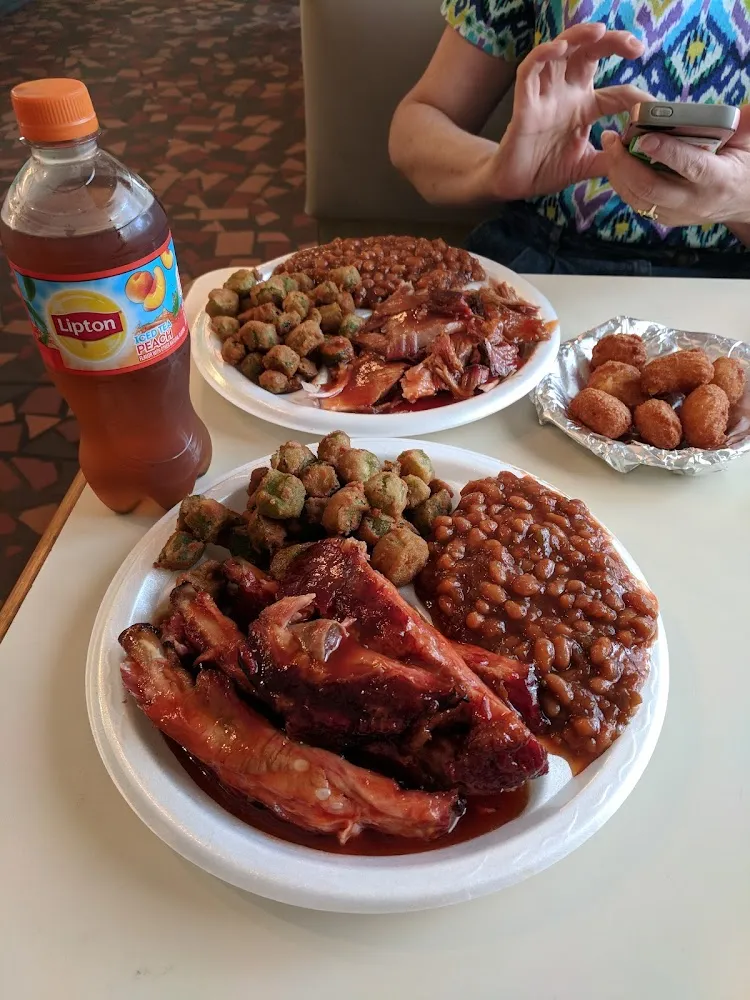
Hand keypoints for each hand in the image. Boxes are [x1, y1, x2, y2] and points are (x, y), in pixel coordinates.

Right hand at [489, 22, 648, 201]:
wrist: (515, 185)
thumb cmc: (546, 169)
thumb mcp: (587, 166)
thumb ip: (611, 160)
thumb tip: (639, 159)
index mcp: (584, 107)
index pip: (616, 94)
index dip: (636, 98)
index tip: (653, 109)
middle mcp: (566, 94)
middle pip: (590, 53)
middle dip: (612, 43)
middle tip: (633, 45)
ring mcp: (545, 96)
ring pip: (560, 51)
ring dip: (578, 37)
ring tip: (598, 32)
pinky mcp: (524, 104)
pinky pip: (530, 71)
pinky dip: (542, 55)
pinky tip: (559, 49)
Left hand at [599, 106, 749, 227]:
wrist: (744, 201)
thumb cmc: (745, 163)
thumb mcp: (748, 139)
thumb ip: (741, 120)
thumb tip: (727, 104)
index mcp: (719, 179)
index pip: (690, 166)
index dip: (666, 152)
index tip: (644, 137)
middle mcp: (695, 202)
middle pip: (651, 188)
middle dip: (626, 163)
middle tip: (612, 138)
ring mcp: (678, 214)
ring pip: (638, 198)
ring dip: (618, 173)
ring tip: (610, 146)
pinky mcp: (665, 218)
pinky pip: (637, 203)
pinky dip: (622, 183)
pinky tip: (616, 163)